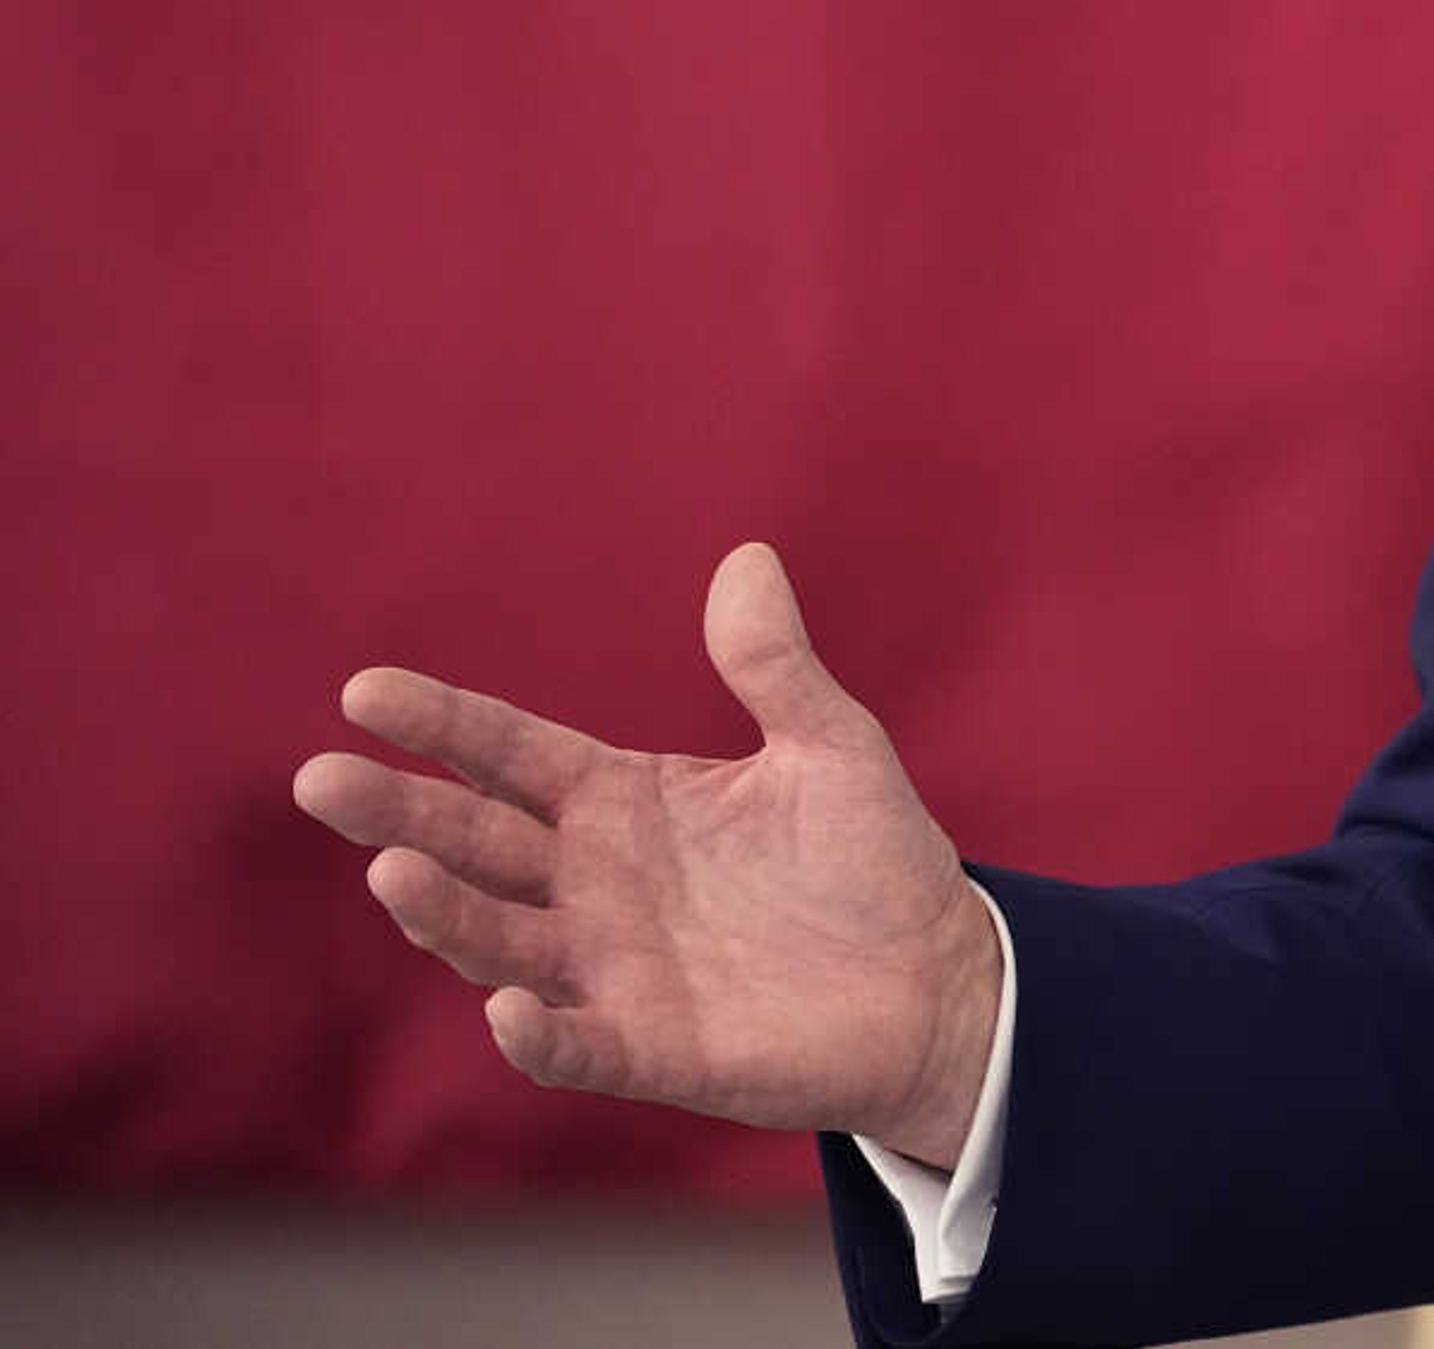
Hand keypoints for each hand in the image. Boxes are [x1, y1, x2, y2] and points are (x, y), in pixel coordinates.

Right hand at [292, 541, 1002, 1166]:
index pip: (510, 756)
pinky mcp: (653, 1049)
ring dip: (444, 913)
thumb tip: (748, 557)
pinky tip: (508, 1005)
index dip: (441, 726)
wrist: (938, 981)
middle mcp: (595, 885)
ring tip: (394, 873)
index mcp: (624, 802)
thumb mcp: (830, 745)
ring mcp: (613, 971)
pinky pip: (576, 1046)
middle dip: (399, 813)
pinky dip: (537, 1033)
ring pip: (499, 939)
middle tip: (322, 777)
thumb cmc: (872, 859)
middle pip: (475, 842)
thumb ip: (774, 665)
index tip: (365, 691)